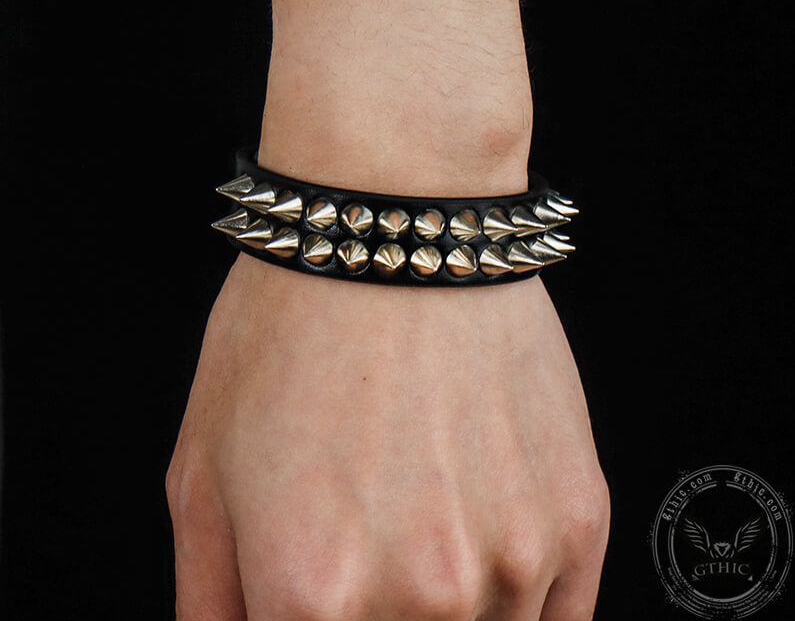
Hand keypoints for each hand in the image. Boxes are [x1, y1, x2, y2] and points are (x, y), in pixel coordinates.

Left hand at [167, 254, 608, 619]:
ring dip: (446, 608)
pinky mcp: (579, 517)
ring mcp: (515, 562)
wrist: (399, 226)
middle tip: (367, 544)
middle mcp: (423, 598)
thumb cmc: (295, 328)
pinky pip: (557, 617)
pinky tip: (481, 526)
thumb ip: (210, 604)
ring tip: (422, 518)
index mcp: (312, 597)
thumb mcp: (201, 471)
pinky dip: (515, 599)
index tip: (322, 596)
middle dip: (372, 612)